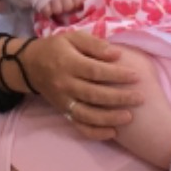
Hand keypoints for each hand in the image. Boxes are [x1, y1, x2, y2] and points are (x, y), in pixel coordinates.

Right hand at [16, 32, 142, 139]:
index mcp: (68, 63)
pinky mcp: (63, 112)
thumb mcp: (72, 37)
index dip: (116, 75)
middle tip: (140, 98)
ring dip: (110, 118)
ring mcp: (63, 101)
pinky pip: (79, 126)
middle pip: (94, 94)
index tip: (136, 76)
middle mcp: (65, 84)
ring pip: (87, 114)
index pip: (95, 71)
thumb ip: (94, 44)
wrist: (29, 65)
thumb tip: (116, 54)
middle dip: (119, 98)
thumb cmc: (56, 48)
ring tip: (130, 117)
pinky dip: (95, 132)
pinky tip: (113, 132)